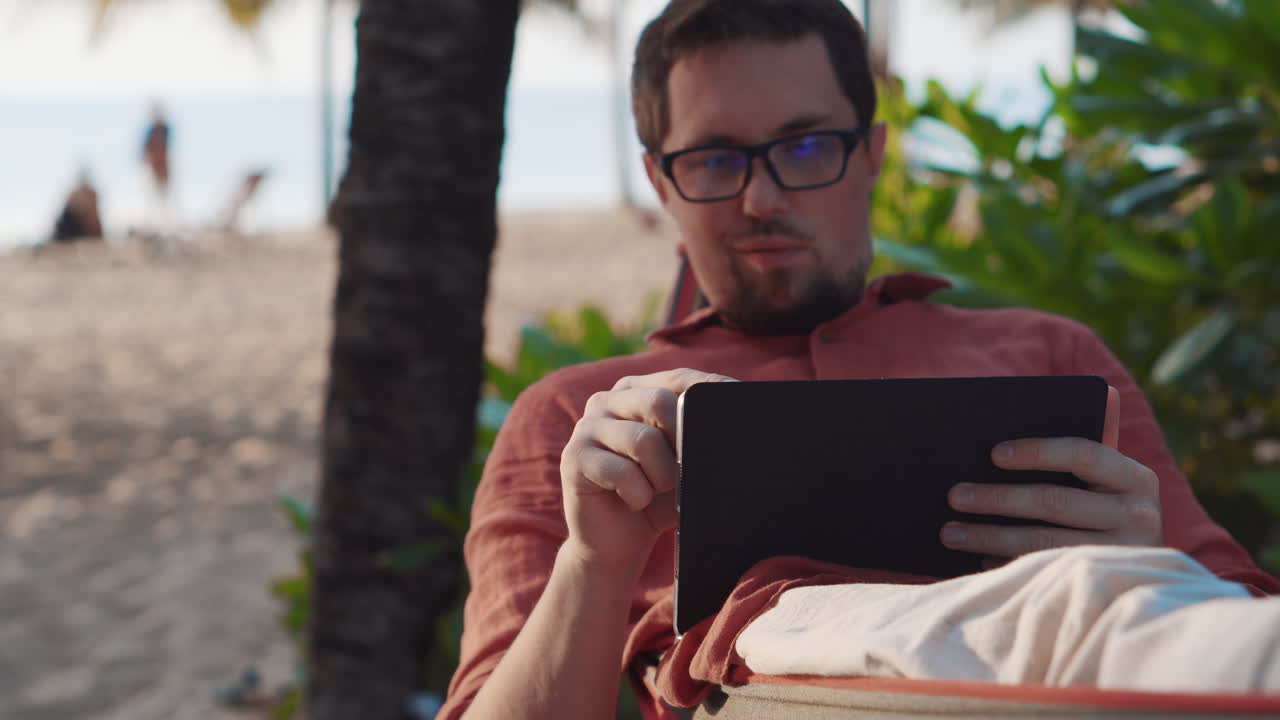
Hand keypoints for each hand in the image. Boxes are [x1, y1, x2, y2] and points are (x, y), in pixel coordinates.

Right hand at [559, 368, 736, 573]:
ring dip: (663, 477)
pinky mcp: (573, 459)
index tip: (736, 416)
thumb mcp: (685, 463)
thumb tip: (736, 425)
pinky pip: (621, 471)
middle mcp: (607, 400)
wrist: (616, 545)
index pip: (679, 378)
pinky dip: (639, 495)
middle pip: (659, 401)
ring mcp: (586, 427)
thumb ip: (700, 438)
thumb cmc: (656, 499)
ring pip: (643, 440)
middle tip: (687, 471)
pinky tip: (634, 502)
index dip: (708, 394)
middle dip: (683, 442)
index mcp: (636, 391)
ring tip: (658, 492)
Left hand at [940, 385, 1162, 562]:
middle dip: (996, 498)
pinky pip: (1041, 571)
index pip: (1083, 454)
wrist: (1144, 580)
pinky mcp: (1099, 585)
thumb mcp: (1106, 480)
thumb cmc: (1107, 509)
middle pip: (1054, 502)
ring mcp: (1121, 557)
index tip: (994, 454)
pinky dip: (1005, 564)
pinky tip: (977, 558)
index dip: (1037, 451)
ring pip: (1042, 542)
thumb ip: (1088, 444)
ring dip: (989, 536)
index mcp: (1136, 478)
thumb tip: (1097, 395)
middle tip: (953, 495)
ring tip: (949, 533)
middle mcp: (1139, 518)